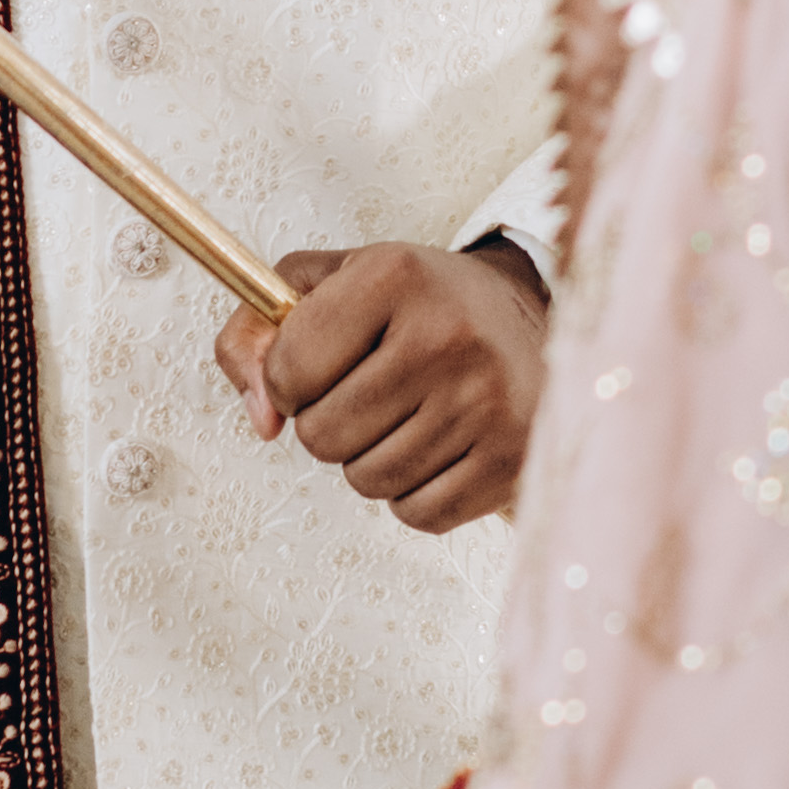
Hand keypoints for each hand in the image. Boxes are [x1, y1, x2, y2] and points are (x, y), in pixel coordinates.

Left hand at [213, 240, 547, 532]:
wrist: (530, 317)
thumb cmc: (417, 304)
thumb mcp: (334, 282)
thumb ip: (259, 330)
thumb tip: (260, 420)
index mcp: (395, 276)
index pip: (288, 369)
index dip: (285, 379)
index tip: (318, 365)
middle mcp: (445, 335)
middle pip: (322, 436)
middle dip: (328, 421)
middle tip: (367, 390)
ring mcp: (485, 401)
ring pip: (366, 480)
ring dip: (369, 457)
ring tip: (406, 413)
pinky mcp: (510, 458)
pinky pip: (416, 513)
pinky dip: (412, 491)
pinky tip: (436, 444)